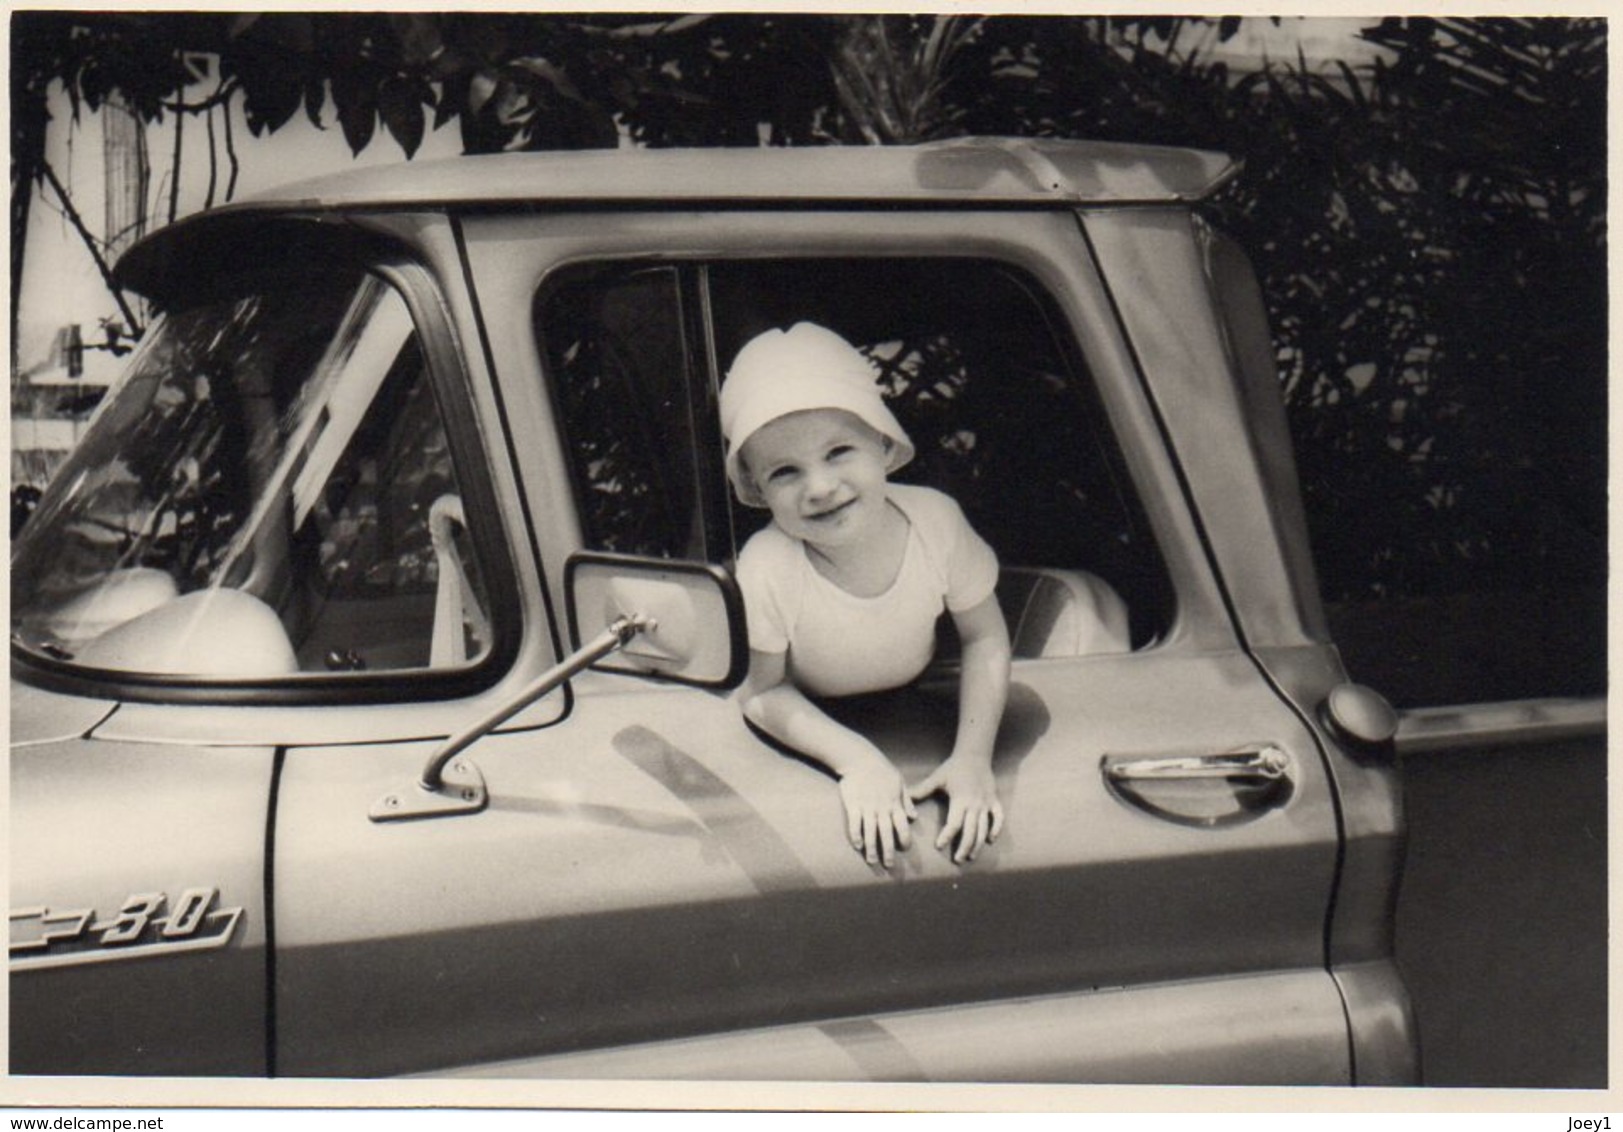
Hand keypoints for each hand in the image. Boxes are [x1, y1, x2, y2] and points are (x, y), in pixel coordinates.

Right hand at [837, 753, 915, 868]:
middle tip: (889, 865)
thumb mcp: (899, 782)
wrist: (860, 759)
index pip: (902, 825)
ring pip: (870, 832)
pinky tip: (858, 845)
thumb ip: (907, 800)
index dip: (904, 838)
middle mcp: (882, 808)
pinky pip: (855, 824)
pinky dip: (856, 835)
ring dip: (872, 848)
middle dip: (888, 850)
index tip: (905, 849)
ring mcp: (867, 807)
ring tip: (872, 861)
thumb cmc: (881, 769)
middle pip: (886, 833)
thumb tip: (914, 817)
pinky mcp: (853, 805)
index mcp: (894, 803)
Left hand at [908, 754, 1003, 863]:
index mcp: (960, 800)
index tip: (939, 846)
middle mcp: (975, 805)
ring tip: (971, 857)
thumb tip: (906, 797)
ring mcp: (986, 804)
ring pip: (984, 829)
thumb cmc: (953, 768)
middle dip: (964, 847)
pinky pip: (999, 818)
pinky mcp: (994, 801)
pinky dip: (996, 829)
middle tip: (957, 860)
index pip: (954, 824)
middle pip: (971, 831)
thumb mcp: (937, 777)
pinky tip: (990, 840)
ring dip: (978, 844)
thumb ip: (922, 789)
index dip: (947, 836)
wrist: (974, 755)